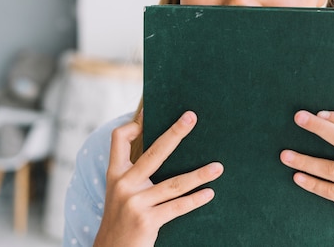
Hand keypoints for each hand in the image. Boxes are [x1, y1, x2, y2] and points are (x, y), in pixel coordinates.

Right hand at [94, 111, 223, 246]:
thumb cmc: (121, 217)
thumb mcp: (120, 192)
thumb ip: (135, 173)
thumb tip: (165, 147)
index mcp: (116, 173)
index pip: (118, 138)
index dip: (134, 123)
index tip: (150, 113)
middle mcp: (123, 185)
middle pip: (154, 152)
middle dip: (175, 133)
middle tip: (191, 117)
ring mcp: (135, 203)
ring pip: (174, 184)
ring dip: (200, 174)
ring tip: (218, 167)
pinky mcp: (147, 221)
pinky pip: (177, 207)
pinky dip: (195, 200)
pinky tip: (209, 193)